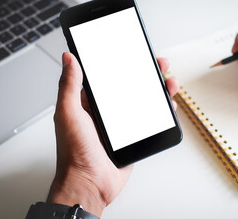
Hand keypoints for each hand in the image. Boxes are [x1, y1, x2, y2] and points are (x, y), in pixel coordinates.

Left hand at [47, 52, 178, 216]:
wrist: (89, 185)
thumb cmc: (74, 154)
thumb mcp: (69, 114)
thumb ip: (69, 86)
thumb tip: (68, 58)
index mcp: (89, 103)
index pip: (108, 76)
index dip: (122, 62)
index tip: (133, 52)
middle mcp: (106, 112)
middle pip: (130, 86)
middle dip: (146, 73)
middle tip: (158, 65)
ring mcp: (121, 125)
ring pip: (143, 101)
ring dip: (157, 90)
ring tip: (168, 82)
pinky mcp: (132, 137)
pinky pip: (149, 120)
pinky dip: (161, 111)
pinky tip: (168, 105)